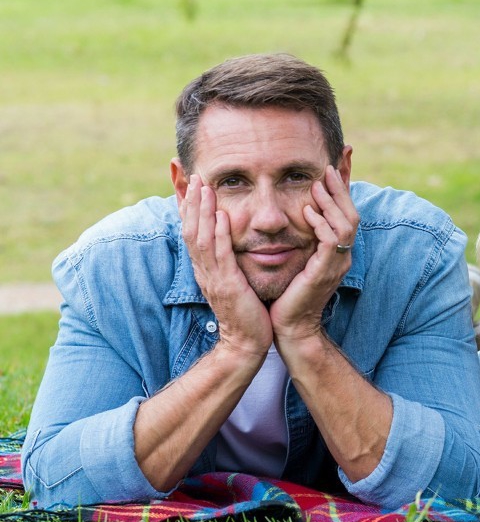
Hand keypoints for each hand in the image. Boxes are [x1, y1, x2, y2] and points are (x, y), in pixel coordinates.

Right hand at [180, 174, 270, 362]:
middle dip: (193, 202)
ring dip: (202, 211)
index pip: (193, 233)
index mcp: (206, 269)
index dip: (191, 209)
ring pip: (201, 238)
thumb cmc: (245, 312)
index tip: (193, 185)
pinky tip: (221, 216)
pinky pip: (220, 256)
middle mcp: (204, 270)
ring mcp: (213, 278)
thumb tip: (230, 242)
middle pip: (191, 230)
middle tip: (195, 177)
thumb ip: (229, 262)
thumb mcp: (234, 282)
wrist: (246, 344)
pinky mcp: (227, 286)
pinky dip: (219, 234)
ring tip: (204, 187)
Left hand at [271, 165, 359, 340]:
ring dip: (331, 202)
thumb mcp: (297, 259)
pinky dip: (321, 224)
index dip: (343, 189)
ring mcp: (336, 264)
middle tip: (327, 168)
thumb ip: (301, 237)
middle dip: (340, 189)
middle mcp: (342, 255)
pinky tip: (307, 212)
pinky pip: (330, 241)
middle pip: (352, 214)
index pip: (346, 213)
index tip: (333, 166)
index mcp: (337, 251)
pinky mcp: (325, 271)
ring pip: (345, 224)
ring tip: (317, 185)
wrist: (290, 327)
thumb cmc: (289, 294)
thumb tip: (294, 213)